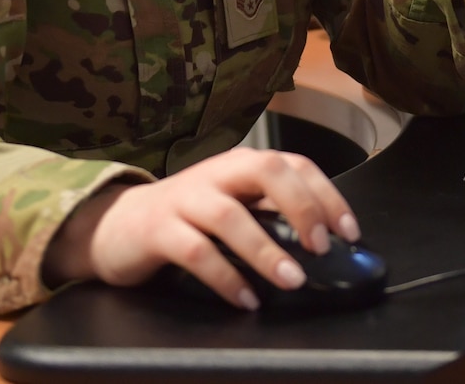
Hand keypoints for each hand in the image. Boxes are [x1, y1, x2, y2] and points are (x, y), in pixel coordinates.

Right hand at [40, 147, 358, 309]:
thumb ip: (271, 215)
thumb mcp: (233, 205)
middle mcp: (216, 174)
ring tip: (291, 280)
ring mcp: (185, 199)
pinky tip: (246, 298)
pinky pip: (196, 252)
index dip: (327, 195)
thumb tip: (324, 242)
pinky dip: (225, 277)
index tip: (348, 232)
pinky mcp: (158, 230)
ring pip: (230, 215)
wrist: (116, 225)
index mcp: (242, 165)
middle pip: (266, 171)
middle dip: (300, 206)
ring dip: (265, 250)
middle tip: (319, 247)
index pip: (294, 164)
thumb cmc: (187, 217)